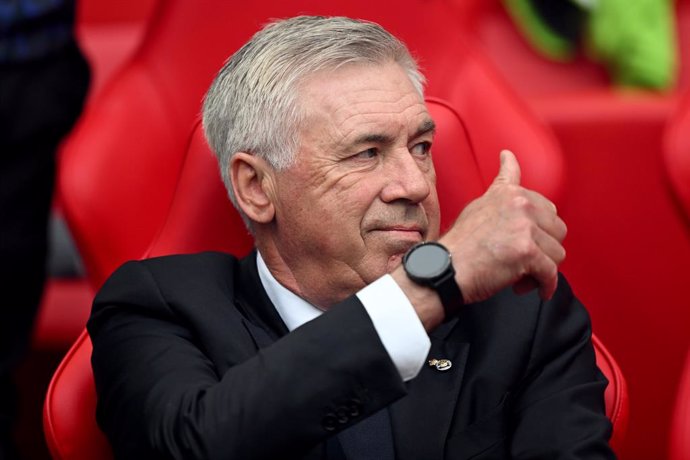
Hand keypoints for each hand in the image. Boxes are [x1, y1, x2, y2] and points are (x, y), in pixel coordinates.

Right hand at [439, 150, 566, 302]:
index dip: (540, 227)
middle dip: (544, 249)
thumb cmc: (459, 244)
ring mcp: (524, 228)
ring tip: (520, 275)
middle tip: (523, 261)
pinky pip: (551, 273)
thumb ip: (501, 187)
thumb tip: (508, 156)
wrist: (445, 268)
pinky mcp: (527, 252)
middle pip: (557, 230)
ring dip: (542, 269)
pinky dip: (546, 285)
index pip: (545, 206)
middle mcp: (520, 205)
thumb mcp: (478, 204)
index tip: (529, 234)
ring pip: (557, 253)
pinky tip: (537, 290)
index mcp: (510, 193)